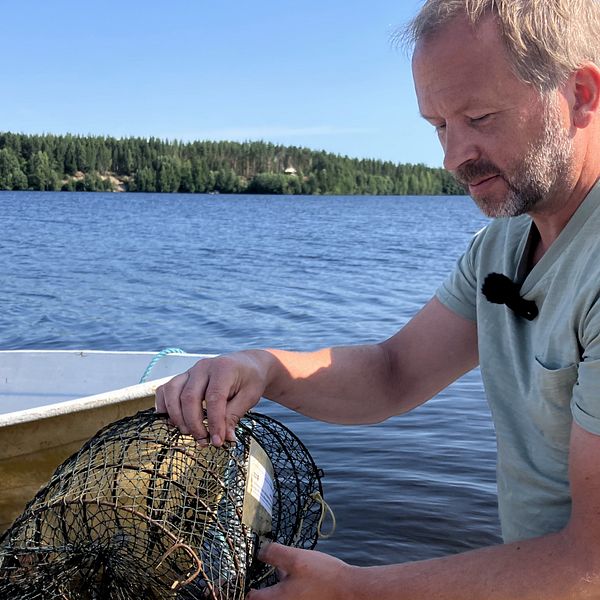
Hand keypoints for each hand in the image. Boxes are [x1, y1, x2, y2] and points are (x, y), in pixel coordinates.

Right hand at [155, 351, 271, 445]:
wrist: (247, 364)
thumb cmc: (250, 380)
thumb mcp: (250, 396)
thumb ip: (235, 415)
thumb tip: (225, 438)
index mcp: (223, 369)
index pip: (214, 398)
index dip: (214, 422)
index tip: (218, 441)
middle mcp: (203, 367)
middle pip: (190, 397)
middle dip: (194, 423)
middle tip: (203, 441)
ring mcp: (190, 371)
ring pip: (173, 392)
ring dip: (177, 416)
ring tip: (188, 432)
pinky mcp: (182, 377)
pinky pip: (165, 389)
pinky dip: (164, 406)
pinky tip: (172, 421)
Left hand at [247, 543, 354, 599]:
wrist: (350, 591)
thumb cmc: (323, 577)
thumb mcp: (295, 558)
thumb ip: (274, 554)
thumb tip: (260, 551)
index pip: (251, 597)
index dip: (246, 584)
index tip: (247, 571)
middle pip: (265, 597)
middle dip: (264, 583)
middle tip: (268, 566)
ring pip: (279, 595)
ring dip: (279, 583)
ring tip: (285, 567)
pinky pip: (290, 596)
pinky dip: (290, 586)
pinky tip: (299, 574)